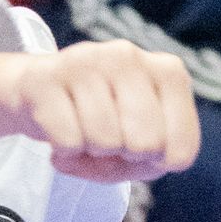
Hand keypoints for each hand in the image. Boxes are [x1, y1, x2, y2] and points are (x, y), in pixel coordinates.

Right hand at [5, 39, 199, 181]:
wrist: (37, 91)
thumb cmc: (101, 119)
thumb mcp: (140, 141)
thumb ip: (154, 160)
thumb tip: (130, 154)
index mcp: (167, 71)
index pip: (183, 149)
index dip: (156, 165)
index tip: (140, 148)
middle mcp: (128, 57)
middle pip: (147, 144)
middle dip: (123, 156)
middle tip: (108, 142)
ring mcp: (85, 61)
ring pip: (105, 142)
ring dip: (90, 153)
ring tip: (81, 135)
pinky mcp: (44, 77)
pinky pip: (69, 141)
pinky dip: (64, 154)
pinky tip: (59, 135)